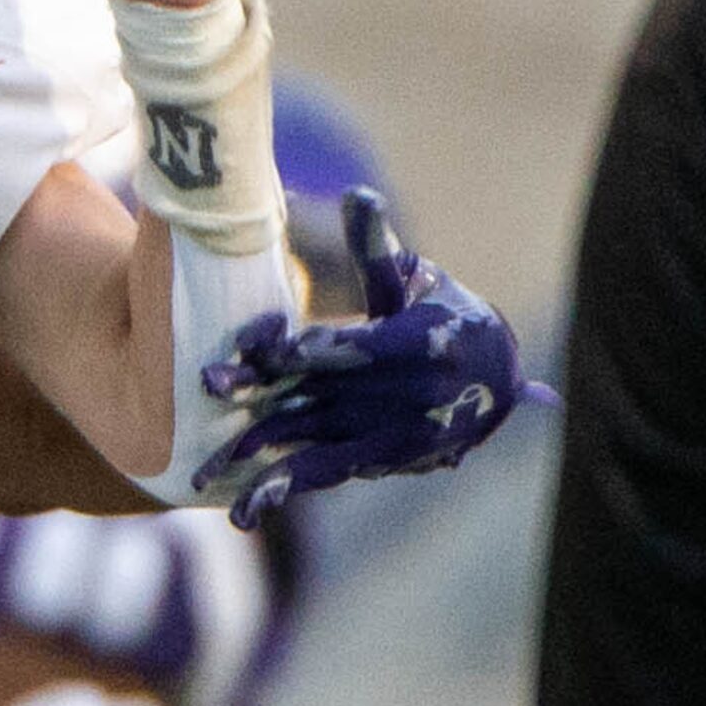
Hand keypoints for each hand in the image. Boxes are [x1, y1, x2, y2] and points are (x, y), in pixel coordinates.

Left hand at [193, 189, 548, 528]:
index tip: (251, 344)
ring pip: (316, 446)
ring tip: (208, 479)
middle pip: (318, 396)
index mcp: (413, 345)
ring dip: (261, 460)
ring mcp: (387, 434)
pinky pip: (326, 474)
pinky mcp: (379, 460)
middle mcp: (400, 396)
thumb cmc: (446, 316)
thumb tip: (358, 195)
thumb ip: (378, 249)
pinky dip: (287, 488)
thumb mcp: (418, 282)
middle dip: (260, 396)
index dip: (299, 346)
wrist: (499, 381)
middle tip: (207, 386)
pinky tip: (244, 509)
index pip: (348, 346)